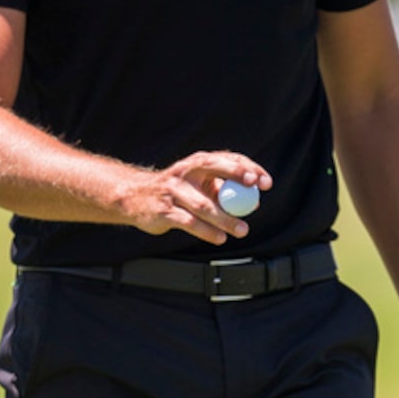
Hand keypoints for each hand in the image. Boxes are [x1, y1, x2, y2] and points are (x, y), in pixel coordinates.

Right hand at [120, 152, 272, 244]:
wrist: (135, 198)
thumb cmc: (175, 191)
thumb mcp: (198, 185)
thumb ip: (222, 190)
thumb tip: (252, 202)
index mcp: (196, 163)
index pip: (225, 159)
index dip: (246, 169)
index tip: (264, 182)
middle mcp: (184, 172)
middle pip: (213, 169)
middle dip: (236, 177)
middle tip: (255, 194)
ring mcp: (172, 191)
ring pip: (203, 205)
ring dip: (225, 219)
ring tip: (242, 230)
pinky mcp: (164, 211)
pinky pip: (189, 223)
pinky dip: (206, 232)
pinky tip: (219, 238)